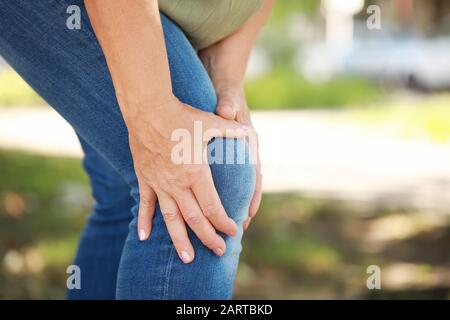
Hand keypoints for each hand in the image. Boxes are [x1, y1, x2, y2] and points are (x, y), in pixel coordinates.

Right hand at [127, 96, 248, 262]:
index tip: (232, 231)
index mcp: (196, 173)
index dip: (223, 222)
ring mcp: (159, 184)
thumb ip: (230, 130)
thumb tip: (249, 130)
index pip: (212, 207)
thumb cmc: (180, 115)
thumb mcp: (209, 122)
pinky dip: (144, 221)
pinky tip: (143, 237)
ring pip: (171, 219)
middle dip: (208, 237)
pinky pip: (145, 204)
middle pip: (195, 219)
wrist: (148, 108)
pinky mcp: (145, 179)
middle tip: (218, 251)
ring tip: (187, 258)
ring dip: (180, 240)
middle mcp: (177, 184)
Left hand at [213, 83, 261, 230]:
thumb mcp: (228, 97)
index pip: (255, 173)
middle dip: (240, 206)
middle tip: (236, 230)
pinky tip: (204, 202)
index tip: (248, 214)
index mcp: (247, 142)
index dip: (252, 195)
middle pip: (243, 184)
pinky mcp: (221, 150)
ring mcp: (232, 152)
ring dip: (226, 202)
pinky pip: (220, 173)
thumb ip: (229, 104)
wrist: (223, 78)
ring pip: (231, 182)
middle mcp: (241, 151)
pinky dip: (213, 188)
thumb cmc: (227, 90)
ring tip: (219, 224)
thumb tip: (227, 110)